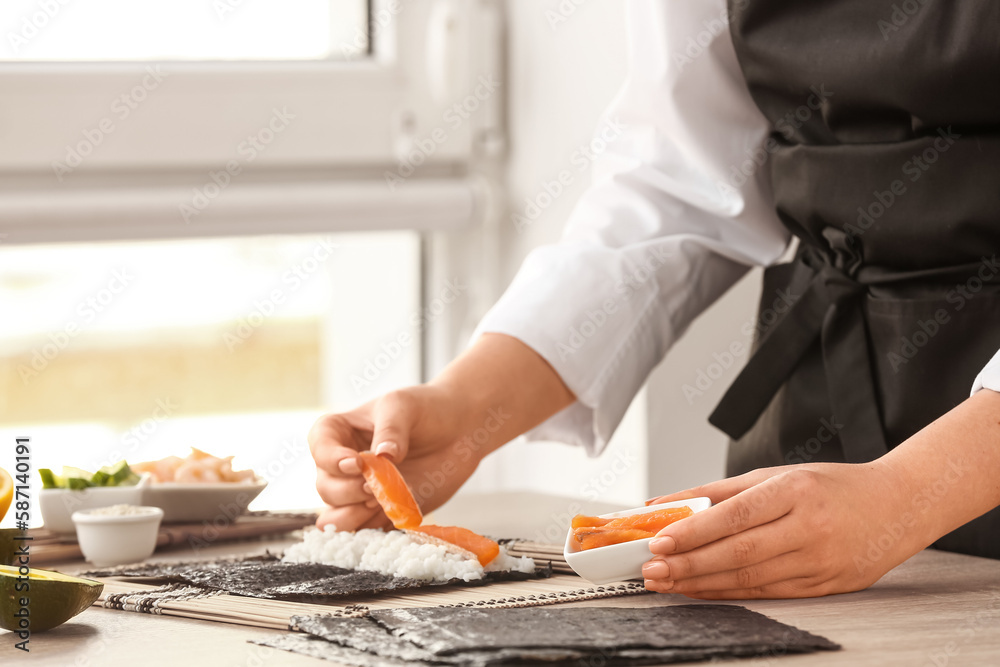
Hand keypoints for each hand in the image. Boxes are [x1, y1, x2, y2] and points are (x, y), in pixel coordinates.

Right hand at [309, 385, 481, 530]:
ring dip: (354, 515)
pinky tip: (392, 514)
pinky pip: (362, 531)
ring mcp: (360, 491)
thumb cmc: (425, 409)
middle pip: (326, 487)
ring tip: (381, 502)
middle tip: (376, 487)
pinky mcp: (379, 512)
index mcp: (340, 432)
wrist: (459, 430)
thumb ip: (391, 430)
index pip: (319, 447)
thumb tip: (382, 457)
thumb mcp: (404, 406)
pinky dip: (372, 528)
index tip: (357, 463)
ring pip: (334, 516)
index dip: (331, 459)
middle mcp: (343, 464)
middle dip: (348, 491)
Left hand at [641, 461, 927, 598]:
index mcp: (796, 490)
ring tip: (667, 582)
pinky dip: (729, 593)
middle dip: (689, 563)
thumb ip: (719, 490)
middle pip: (738, 551)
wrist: (898, 506)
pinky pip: (767, 593)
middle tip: (652, 568)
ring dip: (702, 583)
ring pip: (750, 578)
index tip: (660, 539)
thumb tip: (666, 504)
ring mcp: (820, 561)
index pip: (736, 514)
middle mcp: (810, 528)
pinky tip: (701, 590)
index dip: (695, 531)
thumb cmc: (832, 486)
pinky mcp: (825, 586)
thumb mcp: (777, 474)